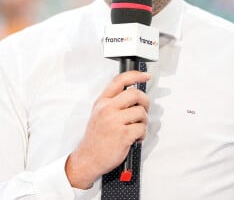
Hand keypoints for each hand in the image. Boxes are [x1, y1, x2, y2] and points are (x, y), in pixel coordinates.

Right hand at [65, 70, 149, 188]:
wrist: (88, 158)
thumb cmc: (95, 138)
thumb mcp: (98, 113)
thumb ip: (112, 102)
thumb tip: (132, 94)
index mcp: (102, 102)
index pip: (119, 81)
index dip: (135, 75)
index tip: (145, 76)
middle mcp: (107, 109)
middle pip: (135, 94)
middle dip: (145, 101)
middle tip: (143, 109)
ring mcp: (115, 121)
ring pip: (141, 112)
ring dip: (143, 121)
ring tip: (136, 128)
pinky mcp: (123, 135)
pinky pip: (142, 128)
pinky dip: (142, 135)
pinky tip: (135, 138)